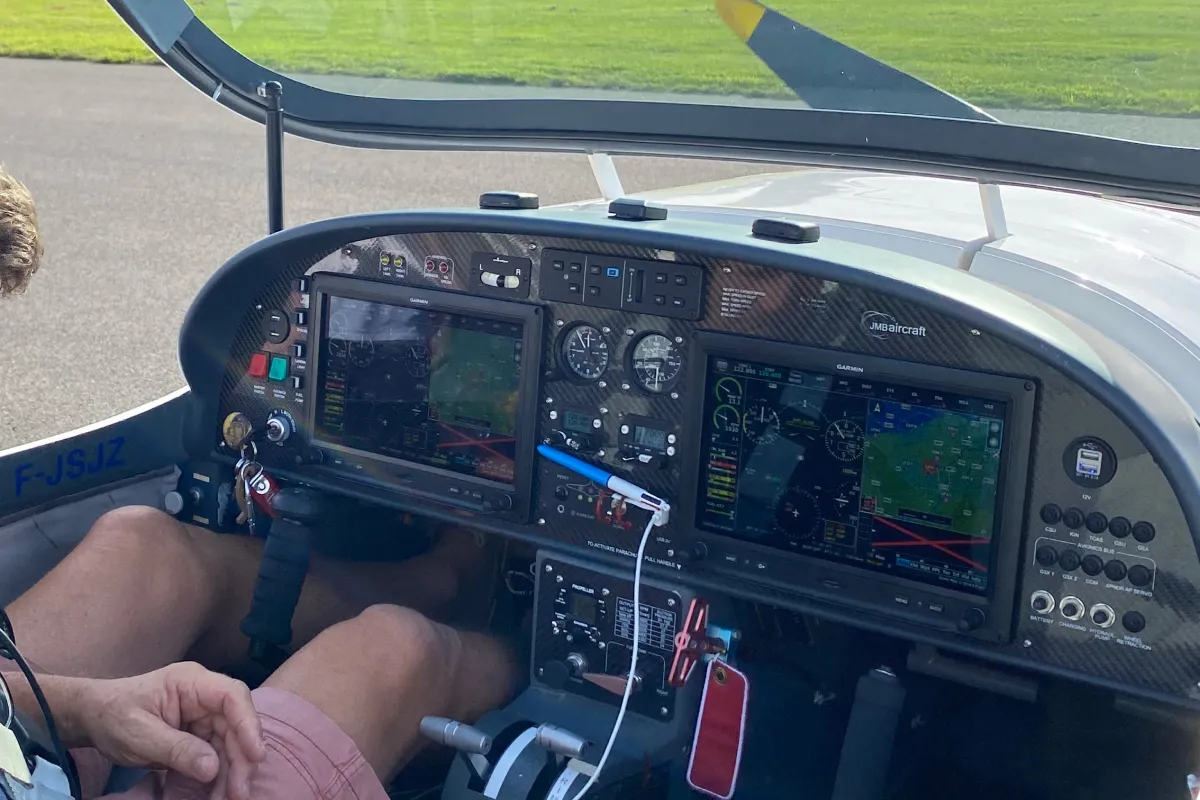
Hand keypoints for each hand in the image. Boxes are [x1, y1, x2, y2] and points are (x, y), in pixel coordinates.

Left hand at [77, 662, 265, 799]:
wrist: (92, 717)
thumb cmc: (112, 716)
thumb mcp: (139, 734)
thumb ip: (176, 749)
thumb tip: (212, 768)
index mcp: (191, 682)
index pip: (232, 696)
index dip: (248, 723)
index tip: (255, 754)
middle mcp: (204, 695)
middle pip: (235, 723)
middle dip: (240, 757)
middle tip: (239, 792)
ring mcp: (202, 714)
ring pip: (229, 741)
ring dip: (232, 770)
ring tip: (230, 797)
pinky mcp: (198, 733)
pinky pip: (216, 752)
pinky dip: (218, 774)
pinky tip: (218, 792)